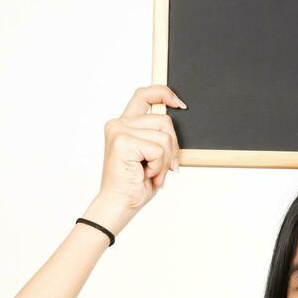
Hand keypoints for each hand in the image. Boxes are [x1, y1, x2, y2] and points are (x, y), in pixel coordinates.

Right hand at [95, 84, 185, 209]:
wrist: (120, 205)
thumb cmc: (135, 184)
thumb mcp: (151, 155)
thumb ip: (158, 135)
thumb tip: (177, 116)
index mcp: (123, 124)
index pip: (143, 95)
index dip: (163, 93)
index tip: (180, 104)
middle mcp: (118, 124)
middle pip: (164, 120)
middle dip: (172, 146)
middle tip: (163, 168)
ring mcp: (118, 131)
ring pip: (164, 135)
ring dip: (165, 160)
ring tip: (151, 173)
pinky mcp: (123, 141)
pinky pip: (159, 149)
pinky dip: (159, 166)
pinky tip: (145, 175)